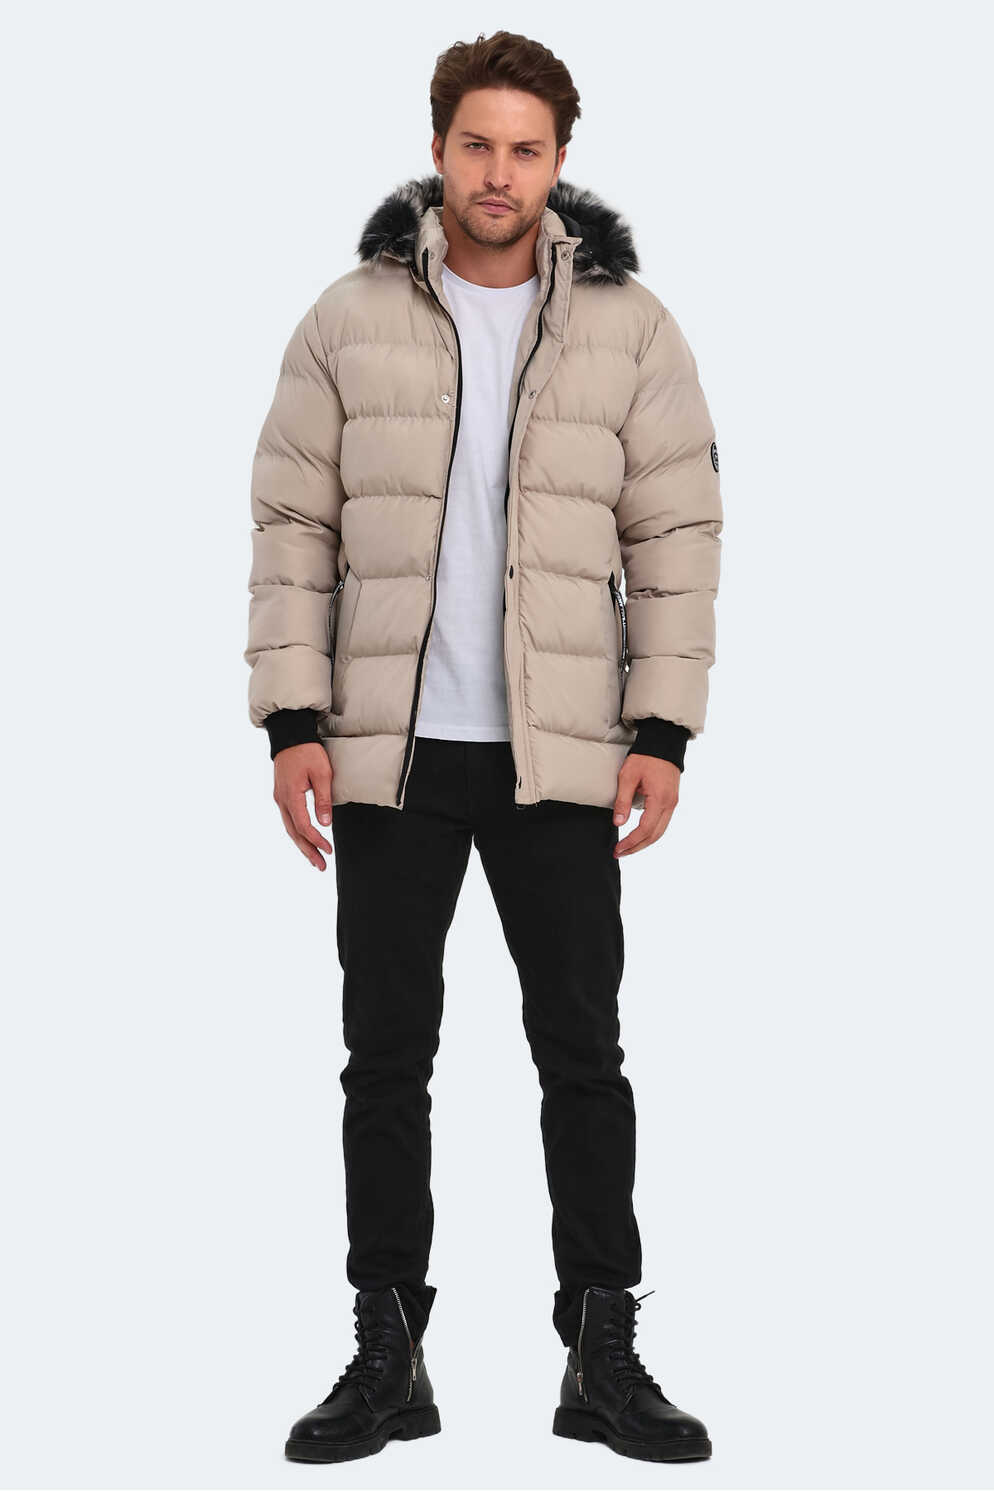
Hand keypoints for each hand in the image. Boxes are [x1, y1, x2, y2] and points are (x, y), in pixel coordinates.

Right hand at [273, 743, 333, 869]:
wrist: (290, 736)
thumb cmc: (307, 752)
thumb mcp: (322, 774)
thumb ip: (323, 799)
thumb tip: (325, 823)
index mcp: (291, 796)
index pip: (303, 826)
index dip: (316, 840)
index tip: (328, 850)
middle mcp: (282, 800)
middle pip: (293, 833)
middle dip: (307, 851)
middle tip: (320, 865)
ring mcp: (280, 798)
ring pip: (289, 828)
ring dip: (302, 844)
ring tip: (314, 859)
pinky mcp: (282, 795)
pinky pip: (288, 819)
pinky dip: (297, 833)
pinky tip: (305, 840)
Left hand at [611, 755, 679, 856]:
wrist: (663, 744)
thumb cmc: (645, 758)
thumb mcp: (628, 777)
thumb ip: (623, 801)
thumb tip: (618, 823)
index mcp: (660, 799)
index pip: (646, 829)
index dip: (632, 842)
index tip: (619, 848)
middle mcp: (670, 804)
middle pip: (655, 835)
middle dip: (637, 847)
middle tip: (620, 853)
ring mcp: (673, 803)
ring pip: (660, 831)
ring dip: (644, 842)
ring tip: (627, 848)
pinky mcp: (671, 801)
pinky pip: (662, 823)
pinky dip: (651, 833)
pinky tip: (639, 836)